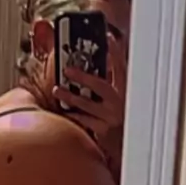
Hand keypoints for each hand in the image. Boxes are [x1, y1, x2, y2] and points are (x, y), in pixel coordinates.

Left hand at [53, 34, 126, 180]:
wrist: (129, 147)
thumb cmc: (123, 120)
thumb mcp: (122, 100)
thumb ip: (111, 85)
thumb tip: (96, 68)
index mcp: (127, 91)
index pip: (122, 67)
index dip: (116, 51)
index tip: (108, 37)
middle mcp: (121, 103)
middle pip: (101, 85)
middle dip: (84, 76)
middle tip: (68, 69)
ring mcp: (112, 117)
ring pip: (88, 104)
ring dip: (71, 96)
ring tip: (57, 89)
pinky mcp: (103, 131)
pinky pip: (84, 121)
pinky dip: (73, 115)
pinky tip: (62, 111)